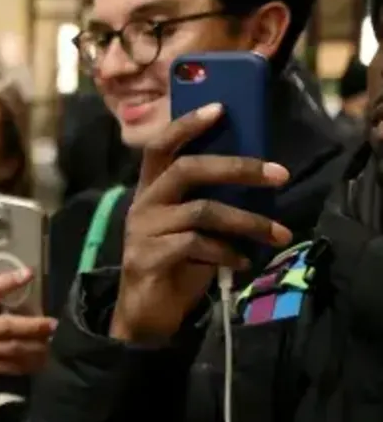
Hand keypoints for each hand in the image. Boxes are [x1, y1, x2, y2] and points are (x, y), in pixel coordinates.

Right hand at [0, 269, 57, 411]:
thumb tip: (24, 284)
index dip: (7, 282)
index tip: (29, 274)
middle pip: (3, 326)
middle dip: (31, 326)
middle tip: (52, 324)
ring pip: (11, 348)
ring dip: (35, 346)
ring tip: (49, 342)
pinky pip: (10, 365)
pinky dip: (29, 363)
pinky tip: (40, 359)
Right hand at [111, 104, 291, 344]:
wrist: (146, 313)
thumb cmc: (175, 263)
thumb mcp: (192, 225)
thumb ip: (208, 199)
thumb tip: (256, 176)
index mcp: (152, 190)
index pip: (162, 146)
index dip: (188, 124)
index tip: (221, 108)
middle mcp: (144, 204)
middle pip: (187, 169)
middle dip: (238, 167)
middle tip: (279, 174)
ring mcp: (143, 231)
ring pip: (202, 211)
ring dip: (247, 221)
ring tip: (277, 234)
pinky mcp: (148, 259)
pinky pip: (197, 245)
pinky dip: (227, 253)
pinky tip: (242, 262)